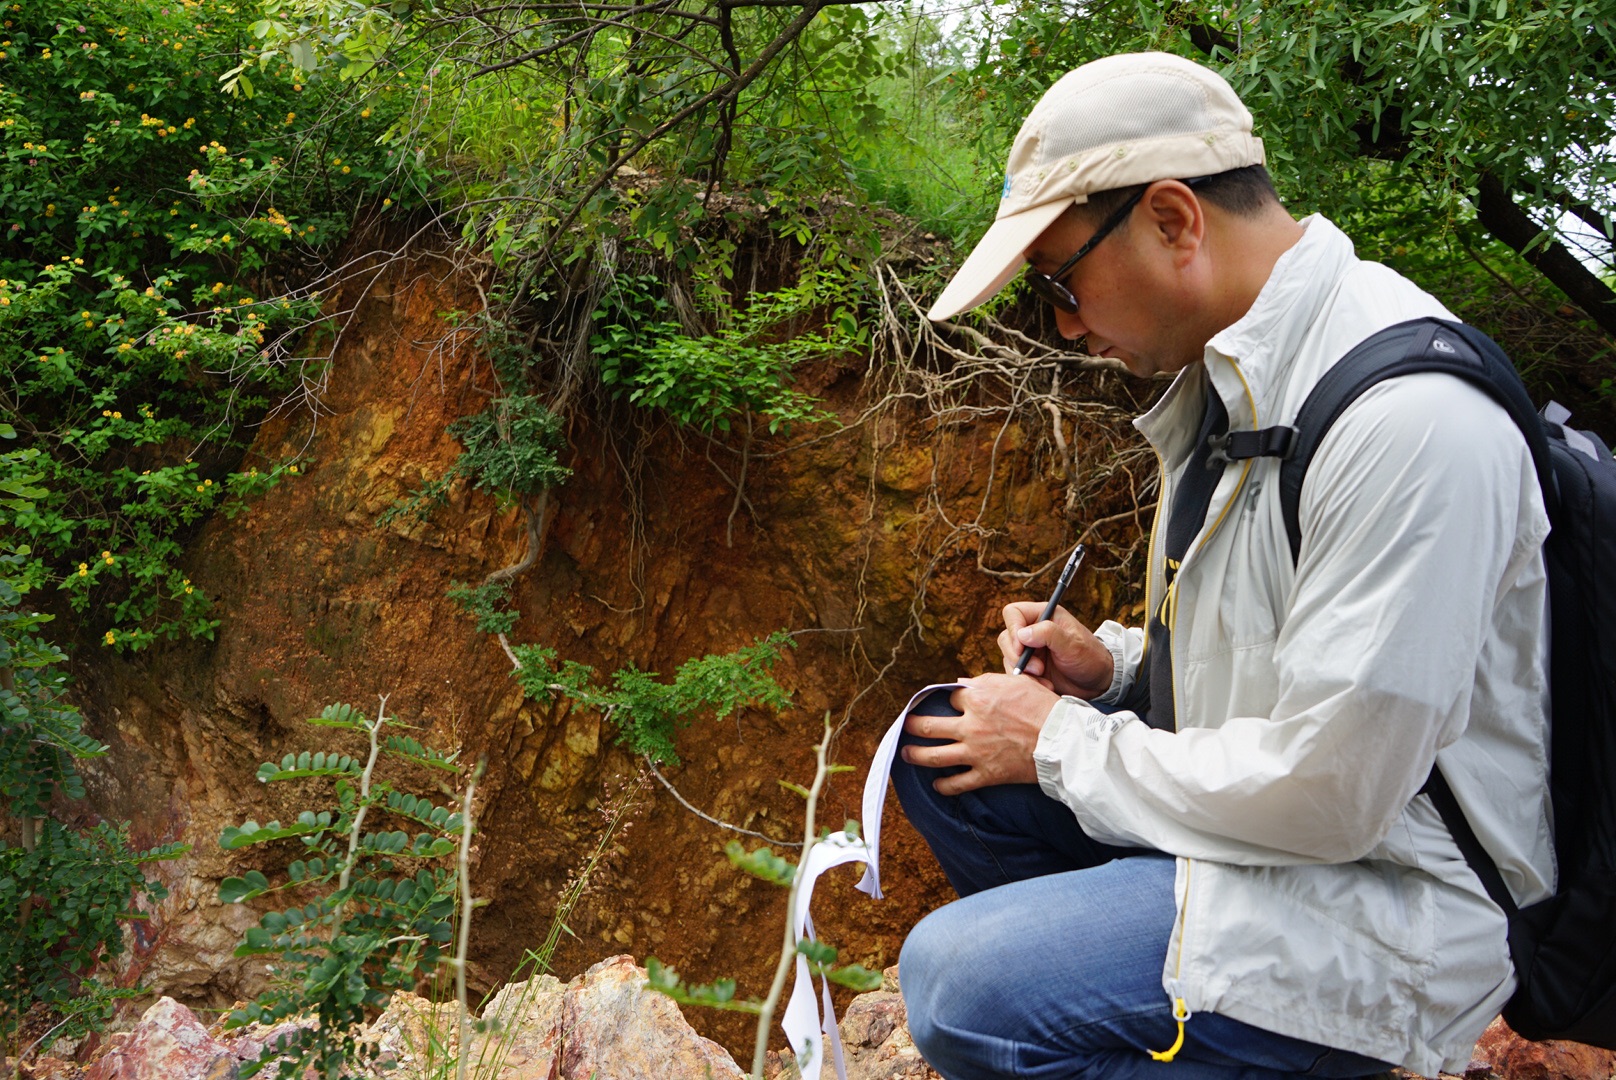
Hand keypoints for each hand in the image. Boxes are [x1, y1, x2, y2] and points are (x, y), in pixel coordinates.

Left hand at [900, 674, 1059, 794]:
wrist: (1061, 740)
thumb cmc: (1043, 708)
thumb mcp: (1016, 683)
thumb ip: (986, 681)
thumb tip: (962, 683)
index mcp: (977, 698)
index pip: (950, 696)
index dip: (946, 698)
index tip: (943, 702)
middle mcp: (970, 725)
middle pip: (929, 725)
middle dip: (912, 725)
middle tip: (904, 726)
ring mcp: (975, 752)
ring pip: (933, 756)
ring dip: (915, 755)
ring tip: (905, 754)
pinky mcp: (985, 775)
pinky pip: (957, 784)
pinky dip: (944, 786)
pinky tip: (937, 785)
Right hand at [997, 602, 1113, 698]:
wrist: (1097, 683)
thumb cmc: (1090, 657)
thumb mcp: (1073, 645)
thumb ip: (1049, 634)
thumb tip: (1022, 634)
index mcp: (1044, 615)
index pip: (1013, 613)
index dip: (1013, 629)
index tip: (1021, 648)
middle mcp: (1033, 630)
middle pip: (1006, 636)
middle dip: (1016, 655)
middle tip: (1037, 668)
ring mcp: (1030, 650)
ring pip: (1008, 657)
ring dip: (1022, 671)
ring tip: (1043, 678)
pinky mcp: (1029, 667)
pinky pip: (1015, 672)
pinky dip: (1026, 681)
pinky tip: (1044, 685)